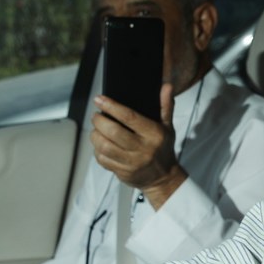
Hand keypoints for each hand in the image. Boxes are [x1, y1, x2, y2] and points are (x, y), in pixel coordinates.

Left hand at [91, 82, 187, 207]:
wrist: (163, 177)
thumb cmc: (163, 147)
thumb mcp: (168, 126)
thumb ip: (166, 105)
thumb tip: (167, 86)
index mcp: (154, 134)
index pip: (129, 117)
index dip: (112, 106)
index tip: (99, 99)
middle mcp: (143, 149)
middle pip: (113, 132)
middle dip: (99, 121)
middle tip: (95, 115)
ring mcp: (132, 163)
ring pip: (104, 147)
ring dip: (95, 135)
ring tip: (96, 128)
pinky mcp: (122, 173)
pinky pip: (102, 160)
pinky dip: (97, 150)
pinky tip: (99, 143)